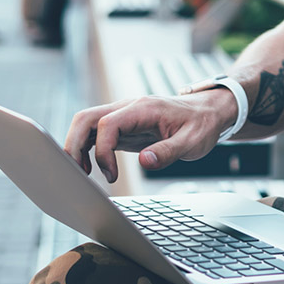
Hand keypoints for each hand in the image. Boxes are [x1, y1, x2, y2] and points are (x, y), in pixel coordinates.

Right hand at [63, 92, 234, 182]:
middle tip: (78, 174)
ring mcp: (123, 116)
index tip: (111, 175)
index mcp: (143, 108)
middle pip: (86, 118)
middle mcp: (128, 108)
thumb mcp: (193, 141)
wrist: (208, 112)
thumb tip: (144, 162)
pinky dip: (89, 149)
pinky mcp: (123, 126)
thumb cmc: (201, 124)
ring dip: (78, 147)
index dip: (103, 151)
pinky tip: (92, 168)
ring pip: (87, 124)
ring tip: (83, 174)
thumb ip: (168, 152)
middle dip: (75, 145)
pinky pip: (97, 133)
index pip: (107, 123)